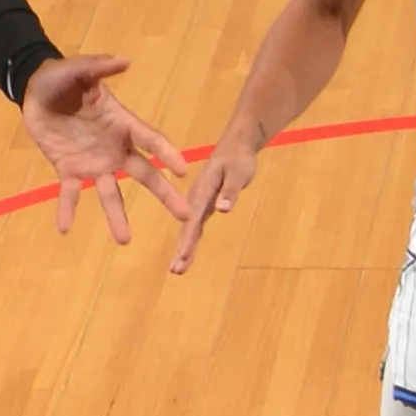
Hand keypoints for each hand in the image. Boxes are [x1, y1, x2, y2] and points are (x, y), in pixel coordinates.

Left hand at [15, 47, 188, 239]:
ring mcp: (94, 163)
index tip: (184, 170)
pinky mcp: (70, 170)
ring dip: (117, 217)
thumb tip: (123, 61)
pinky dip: (67, 210)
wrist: (35, 92)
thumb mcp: (77, 70)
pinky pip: (71, 194)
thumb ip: (97, 67)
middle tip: (185, 216)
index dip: (167, 154)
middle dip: (165, 195)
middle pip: (145, 175)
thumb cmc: (61, 78)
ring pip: (111, 193)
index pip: (151, 140)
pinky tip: (64, 229)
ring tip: (124, 241)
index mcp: (123, 123)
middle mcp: (115, 148)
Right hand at [162, 126, 265, 268]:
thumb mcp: (238, 173)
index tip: (183, 255)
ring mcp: (199, 202)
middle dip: (182, 249)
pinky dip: (190, 240)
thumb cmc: (239, 158)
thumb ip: (230, 192)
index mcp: (203, 190)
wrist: (236, 145)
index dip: (189, 238)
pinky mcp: (203, 204)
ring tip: (177, 269)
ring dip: (184, 248)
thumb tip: (222, 209)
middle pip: (188, 227)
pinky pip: (195, 225)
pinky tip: (186, 255)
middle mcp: (196, 197)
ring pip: (189, 228)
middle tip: (176, 270)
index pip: (195, 218)